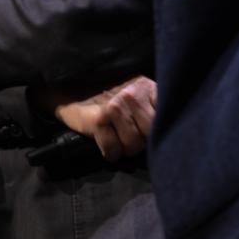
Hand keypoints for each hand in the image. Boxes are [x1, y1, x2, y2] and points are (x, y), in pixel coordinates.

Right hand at [41, 76, 156, 161]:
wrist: (68, 86)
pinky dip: (109, 153)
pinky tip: (105, 143)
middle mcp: (132, 95)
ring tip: (116, 139)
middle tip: (129, 136)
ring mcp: (115, 107)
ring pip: (133, 145)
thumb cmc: (106, 91)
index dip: (158, 130)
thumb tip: (171, 131)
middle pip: (151, 136)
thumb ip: (153, 105)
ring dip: (124, 148)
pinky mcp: (98, 120)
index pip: (166, 118)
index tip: (146, 130)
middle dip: (140, 142)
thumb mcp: (136, 90)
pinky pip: (113, 150)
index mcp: (146, 87)